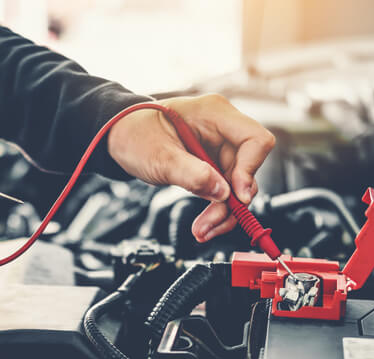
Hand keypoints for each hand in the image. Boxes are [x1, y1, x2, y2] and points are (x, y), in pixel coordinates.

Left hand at [107, 95, 274, 242]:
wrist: (118, 138)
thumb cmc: (134, 134)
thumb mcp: (159, 156)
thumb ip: (191, 174)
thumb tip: (222, 193)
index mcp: (215, 113)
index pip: (255, 140)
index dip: (251, 170)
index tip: (236, 196)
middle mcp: (222, 130)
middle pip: (248, 169)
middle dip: (233, 201)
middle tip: (211, 223)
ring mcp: (218, 148)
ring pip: (237, 186)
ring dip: (224, 212)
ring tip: (203, 230)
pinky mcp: (212, 166)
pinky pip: (224, 190)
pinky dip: (216, 209)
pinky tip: (204, 224)